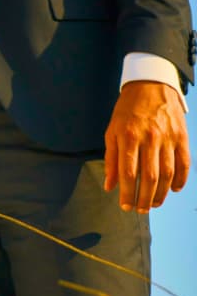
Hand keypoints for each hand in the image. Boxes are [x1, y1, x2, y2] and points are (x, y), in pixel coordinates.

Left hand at [104, 81, 189, 212]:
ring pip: (168, 173)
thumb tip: (110, 185)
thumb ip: (111, 160)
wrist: (150, 86)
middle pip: (150, 177)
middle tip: (141, 210)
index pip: (128, 172)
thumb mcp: (111, 132)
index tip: (125, 206)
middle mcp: (149, 138)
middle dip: (145, 198)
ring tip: (155, 203)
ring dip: (162, 193)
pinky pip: (184, 162)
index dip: (127, 193)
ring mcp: (168, 138)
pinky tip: (175, 189)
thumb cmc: (127, 111)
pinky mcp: (182, 136)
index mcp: (128, 137)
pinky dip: (181, 179)